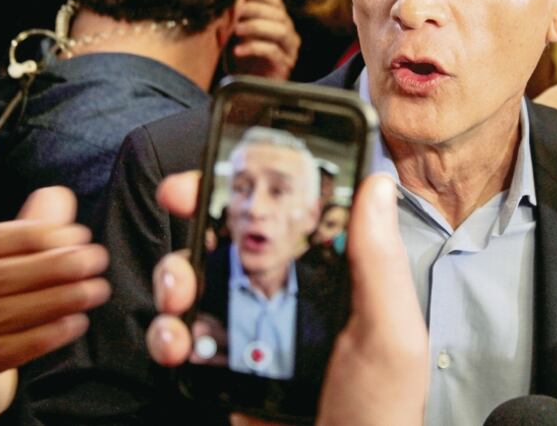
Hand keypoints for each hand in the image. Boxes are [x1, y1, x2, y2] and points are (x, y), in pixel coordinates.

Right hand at [0, 187, 109, 419]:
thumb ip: (20, 238)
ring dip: (54, 300)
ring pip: (0, 314)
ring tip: (94, 290)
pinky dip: (40, 338)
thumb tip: (58, 196)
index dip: (35, 236)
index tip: (78, 234)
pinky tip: (73, 325)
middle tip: (95, 259)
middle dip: (52, 265)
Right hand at [147, 173, 427, 425]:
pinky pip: (184, 331)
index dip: (265, 178)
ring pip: (198, 275)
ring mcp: (255, 325)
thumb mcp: (388, 336)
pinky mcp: (225, 362)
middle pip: (236, 233)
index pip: (299, 210)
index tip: (232, 157)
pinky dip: (168, 330)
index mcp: (337, 275)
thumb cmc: (376, 416)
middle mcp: (293, 291)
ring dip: (175, 272)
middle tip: (179, 200)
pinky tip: (178, 344)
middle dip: (200, 210)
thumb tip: (377, 185)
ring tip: (179, 296)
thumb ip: (379, 263)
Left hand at [232, 0, 299, 79]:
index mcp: (279, 22)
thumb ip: (235, 17)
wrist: (246, 90)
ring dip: (257, 26)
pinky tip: (238, 50)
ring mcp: (289, 51)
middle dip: (256, 9)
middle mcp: (288, 34)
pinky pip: (273, 52)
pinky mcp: (284, 66)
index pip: (276, 1)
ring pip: (281, 30)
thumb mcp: (236, 34)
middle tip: (236, 10)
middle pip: (279, 14)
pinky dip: (254, 47)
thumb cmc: (242, 59)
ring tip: (237, 29)